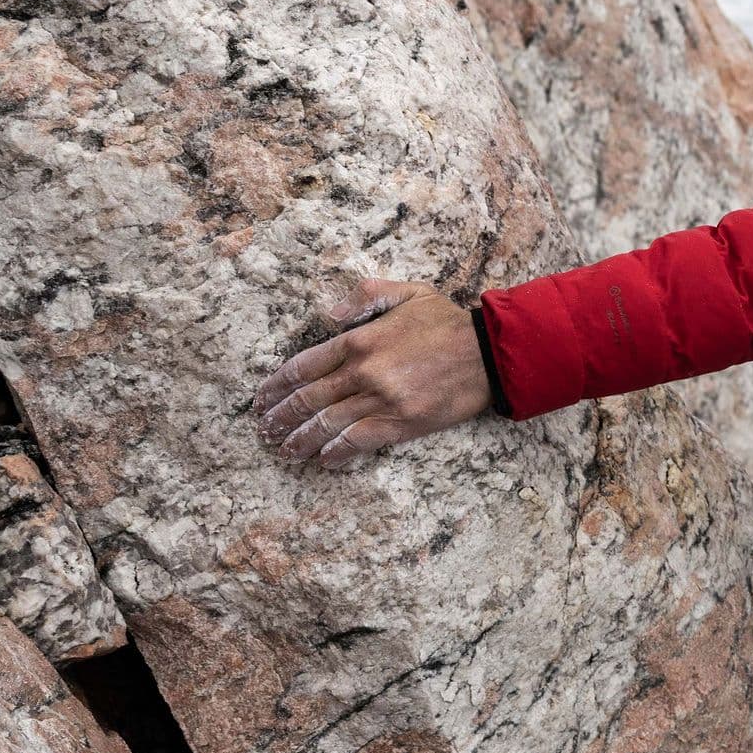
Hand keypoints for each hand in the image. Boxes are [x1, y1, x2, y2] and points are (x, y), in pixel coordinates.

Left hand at [253, 278, 494, 468]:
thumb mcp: (407, 292)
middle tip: (266, 429)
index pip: (303, 366)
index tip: (262, 398)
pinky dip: (337, 453)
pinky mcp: (401, 423)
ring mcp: (381, 400)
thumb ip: (364, 294)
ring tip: (286, 449)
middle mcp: (363, 371)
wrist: (490, 353)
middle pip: (308, 399)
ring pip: (327, 424)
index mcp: (358, 340)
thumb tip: (329, 312)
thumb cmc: (448, 323)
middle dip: (282, 417)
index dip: (277, 385)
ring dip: (301, 440)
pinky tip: (325, 460)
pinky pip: (359, 441)